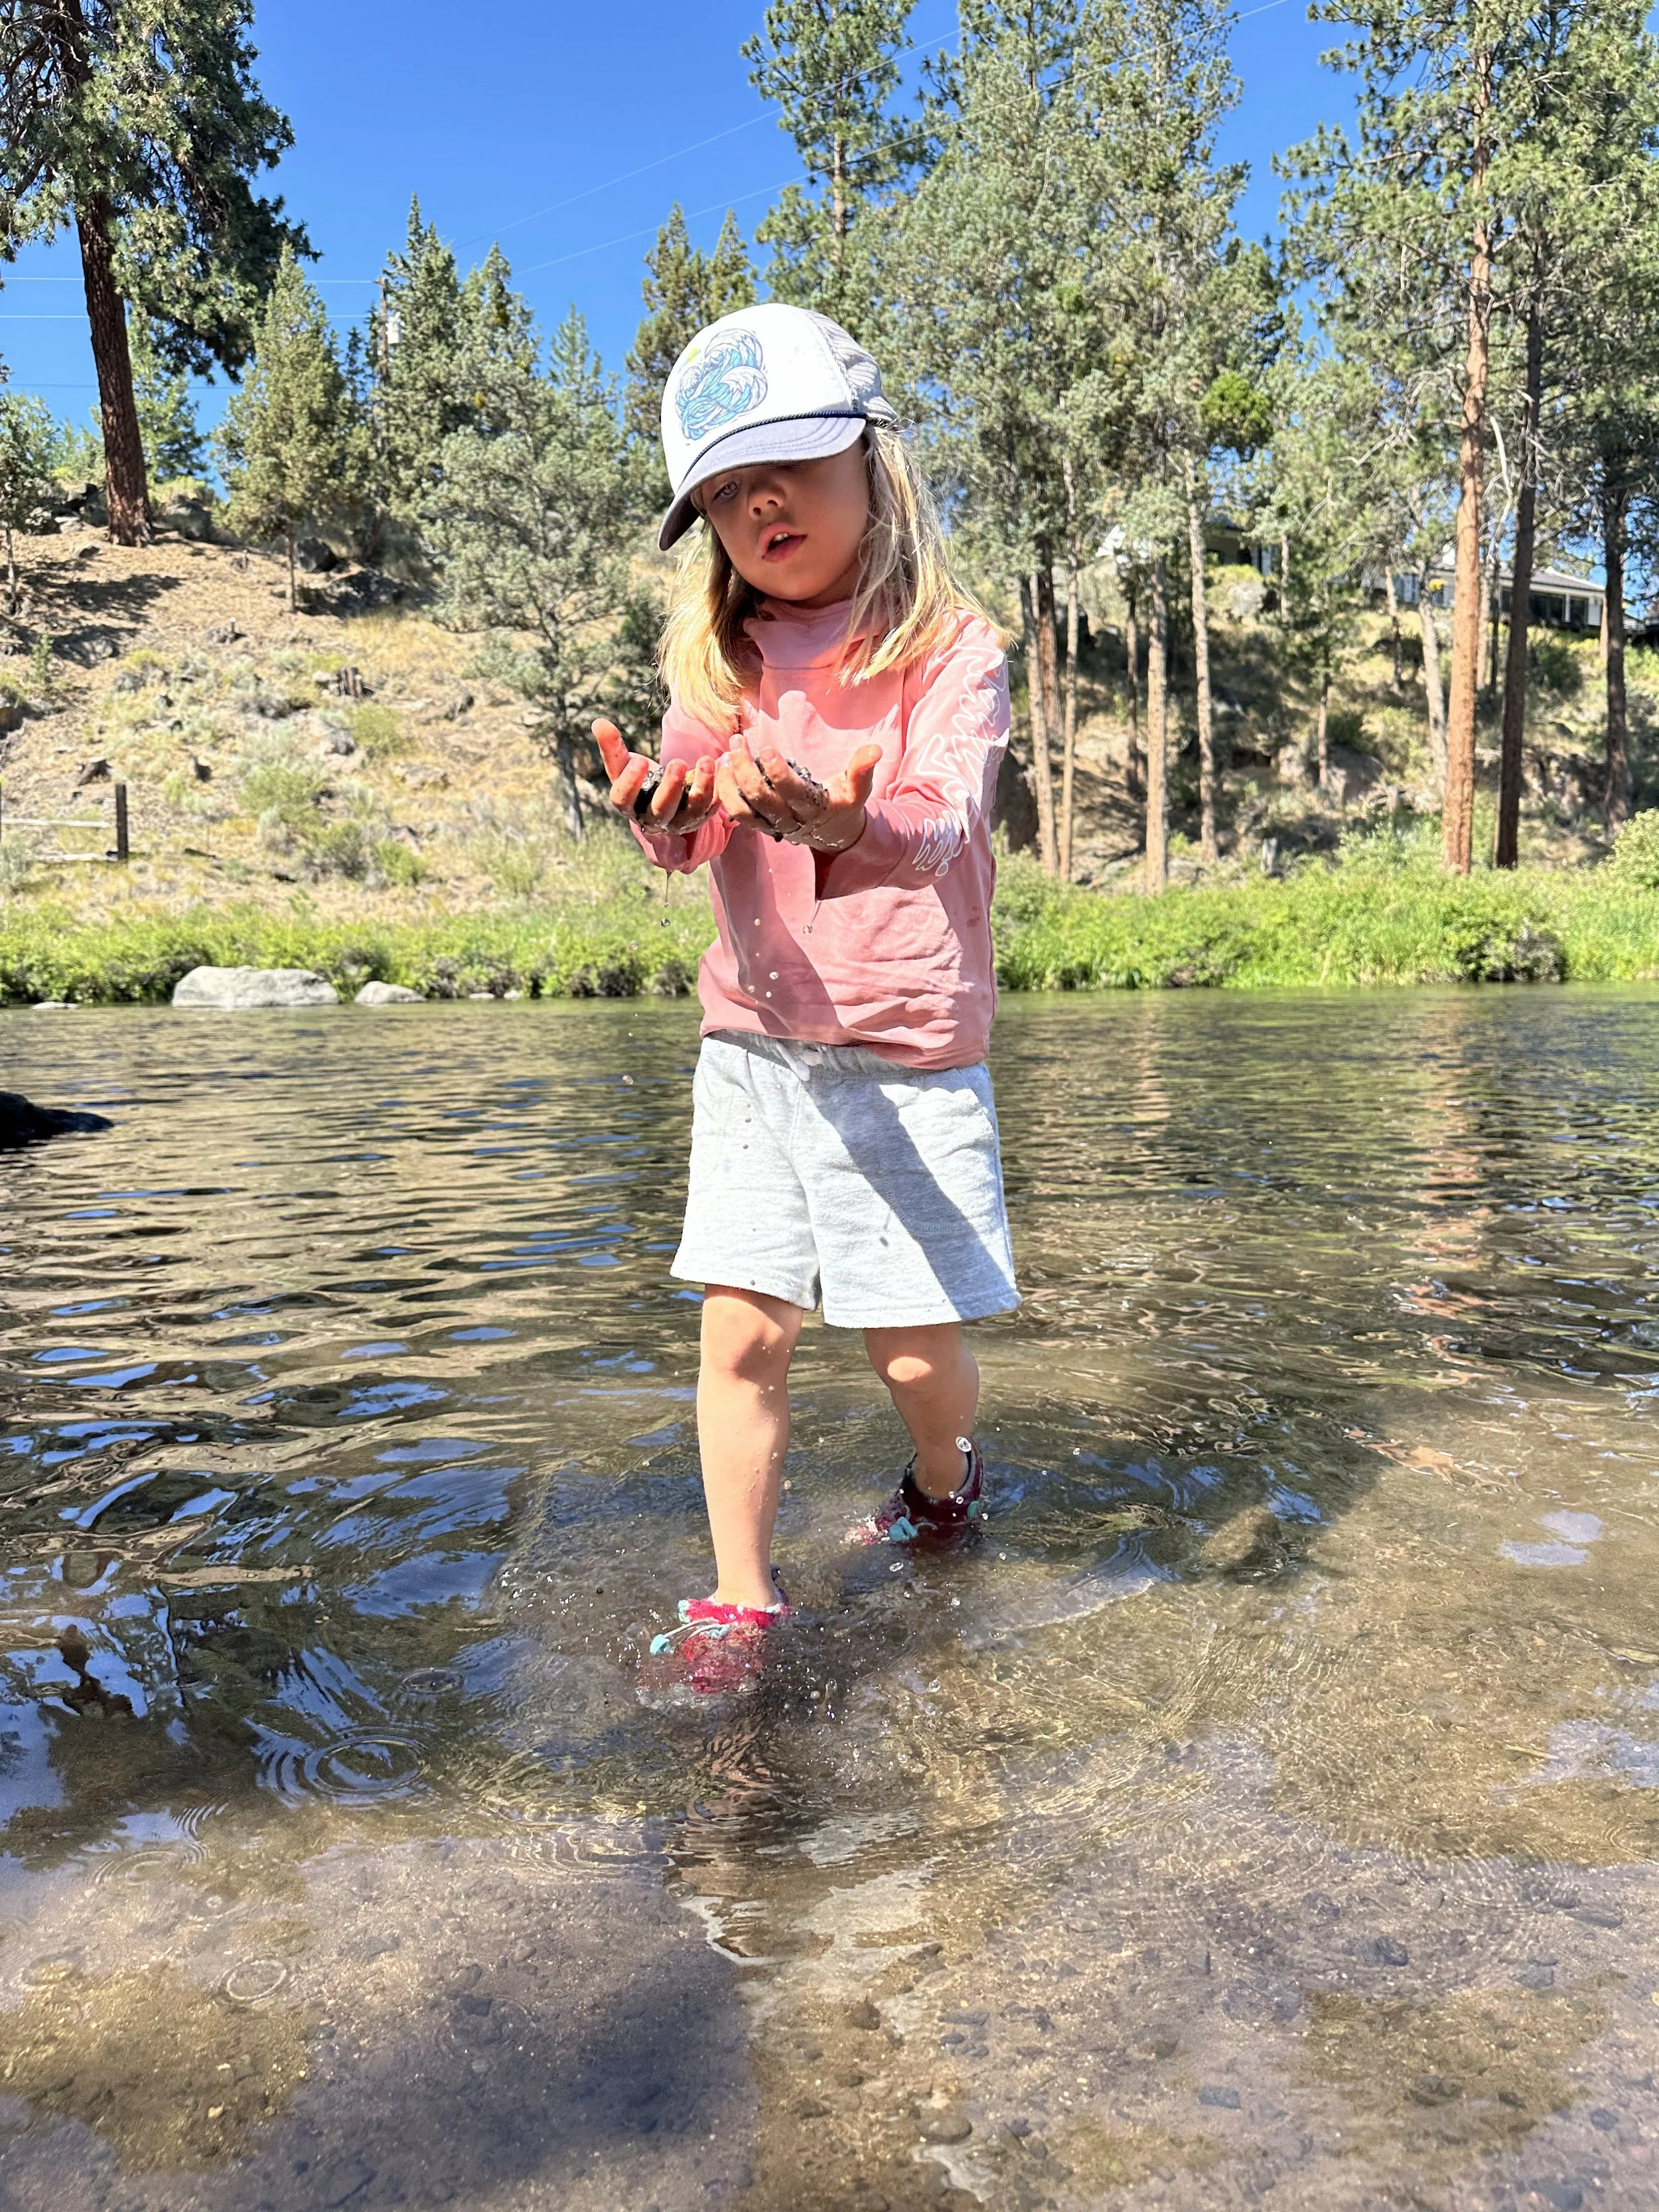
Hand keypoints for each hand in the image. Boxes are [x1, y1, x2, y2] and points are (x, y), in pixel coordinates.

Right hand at [593, 719, 718, 830]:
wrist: (665, 798)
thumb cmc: (641, 779)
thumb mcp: (624, 763)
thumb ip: (612, 746)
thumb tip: (598, 722)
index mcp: (629, 805)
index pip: (623, 799)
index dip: (630, 782)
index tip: (640, 761)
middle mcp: (654, 819)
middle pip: (660, 809)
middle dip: (669, 788)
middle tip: (677, 763)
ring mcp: (680, 821)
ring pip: (691, 811)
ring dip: (701, 787)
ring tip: (705, 762)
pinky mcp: (702, 817)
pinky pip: (712, 807)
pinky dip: (718, 788)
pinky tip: (721, 766)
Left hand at [714, 738, 882, 852]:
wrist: (834, 834)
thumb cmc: (844, 803)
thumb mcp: (858, 788)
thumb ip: (863, 769)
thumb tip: (876, 749)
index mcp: (815, 809)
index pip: (792, 793)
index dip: (778, 773)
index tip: (767, 749)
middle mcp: (791, 820)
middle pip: (762, 798)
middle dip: (745, 770)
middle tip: (737, 741)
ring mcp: (773, 825)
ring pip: (744, 809)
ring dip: (730, 782)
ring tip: (724, 754)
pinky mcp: (761, 825)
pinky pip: (737, 813)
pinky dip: (725, 793)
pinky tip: (721, 769)